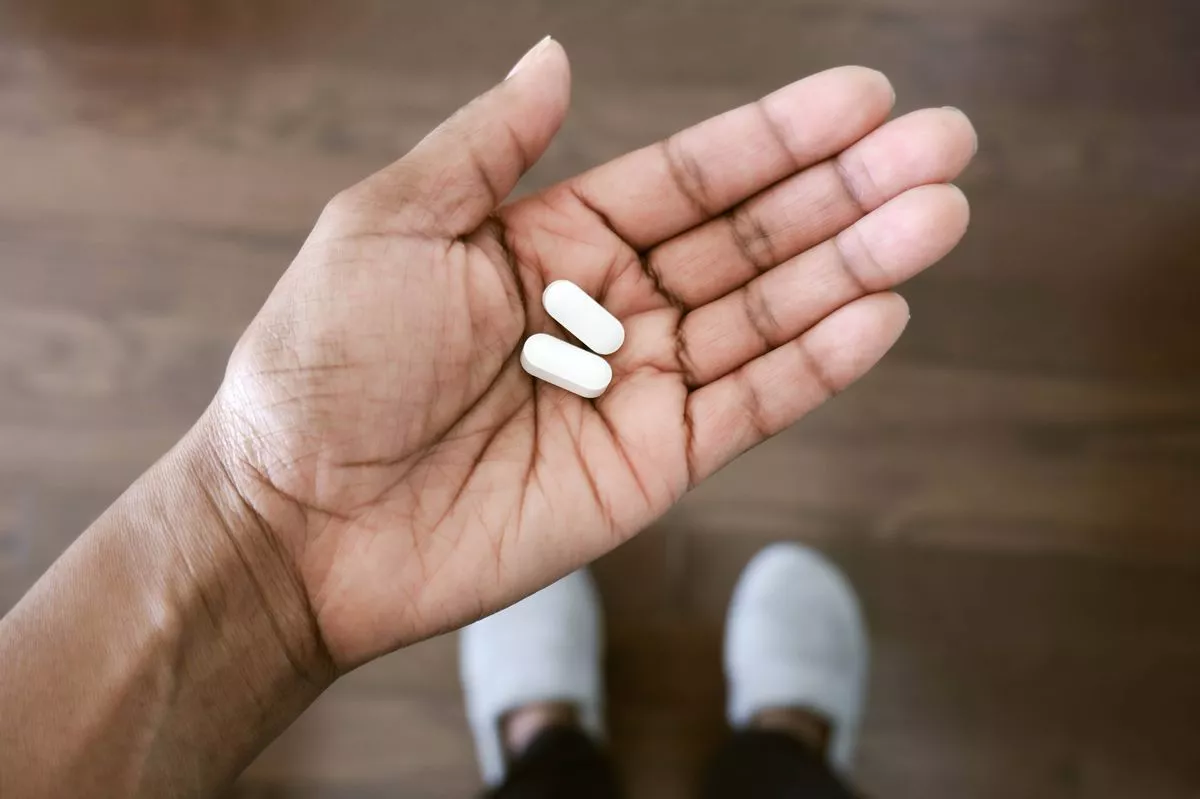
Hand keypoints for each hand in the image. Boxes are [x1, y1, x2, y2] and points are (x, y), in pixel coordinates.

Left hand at [212, 39, 975, 668]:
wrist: (300, 518)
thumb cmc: (322, 364)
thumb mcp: (390, 224)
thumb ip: (489, 147)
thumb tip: (554, 56)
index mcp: (553, 238)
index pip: (692, 177)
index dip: (778, 138)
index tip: (864, 98)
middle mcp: (609, 306)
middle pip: (750, 239)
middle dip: (847, 192)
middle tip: (944, 145)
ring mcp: (637, 387)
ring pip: (766, 315)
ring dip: (854, 267)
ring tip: (938, 215)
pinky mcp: (651, 464)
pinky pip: (748, 406)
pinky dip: (814, 364)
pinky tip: (880, 313)